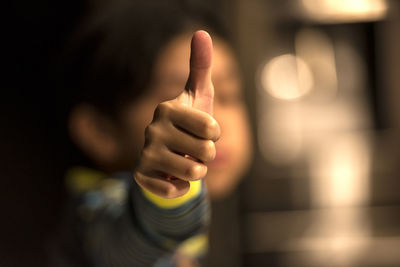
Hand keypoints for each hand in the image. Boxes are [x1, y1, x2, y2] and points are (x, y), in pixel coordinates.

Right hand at [133, 30, 219, 197]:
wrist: (172, 156)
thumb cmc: (191, 125)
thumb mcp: (199, 96)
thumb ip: (201, 67)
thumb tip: (201, 32)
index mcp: (167, 108)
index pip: (212, 127)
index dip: (215, 134)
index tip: (205, 131)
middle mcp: (152, 128)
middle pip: (207, 151)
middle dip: (208, 155)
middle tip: (194, 149)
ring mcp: (145, 153)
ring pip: (193, 172)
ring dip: (197, 171)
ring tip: (185, 162)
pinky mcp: (140, 175)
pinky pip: (175, 190)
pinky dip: (182, 187)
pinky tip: (173, 176)